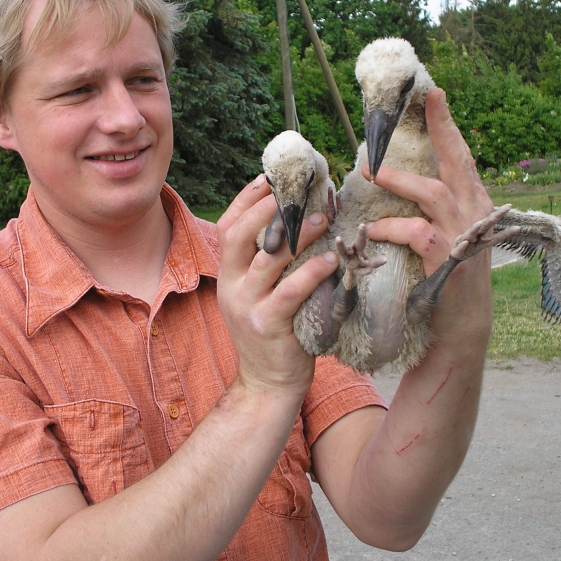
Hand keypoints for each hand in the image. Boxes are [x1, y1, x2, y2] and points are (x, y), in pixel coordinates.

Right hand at [215, 176, 339, 396]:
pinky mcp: (267, 325)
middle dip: (266, 209)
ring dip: (297, 236)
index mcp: (229, 274)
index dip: (247, 200)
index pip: (228, 226)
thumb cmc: (275, 331)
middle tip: (297, 191)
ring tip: (322, 219)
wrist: (268, 383)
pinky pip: (289, 292)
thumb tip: (296, 219)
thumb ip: (269, 261)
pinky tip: (331, 260)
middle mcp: (231, 286)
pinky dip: (311, 272)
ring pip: (267, 260)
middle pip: (239, 236)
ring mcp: (247, 306)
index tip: (270, 178)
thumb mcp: (261, 292)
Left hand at [361, 88, 495, 338]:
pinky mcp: (448, 257)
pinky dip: (391, 227)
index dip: (448, 126)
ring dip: (399, 180)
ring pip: (432, 192)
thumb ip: (433, 209)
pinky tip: (374, 229)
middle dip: (440, 128)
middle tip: (424, 100)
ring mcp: (464, 233)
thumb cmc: (447, 278)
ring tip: (371, 172)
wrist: (461, 328)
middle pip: (457, 160)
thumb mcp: (447, 235)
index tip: (435, 95)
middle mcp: (474, 211)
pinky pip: (415, 231)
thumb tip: (402, 179)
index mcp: (473, 201)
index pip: (461, 156)